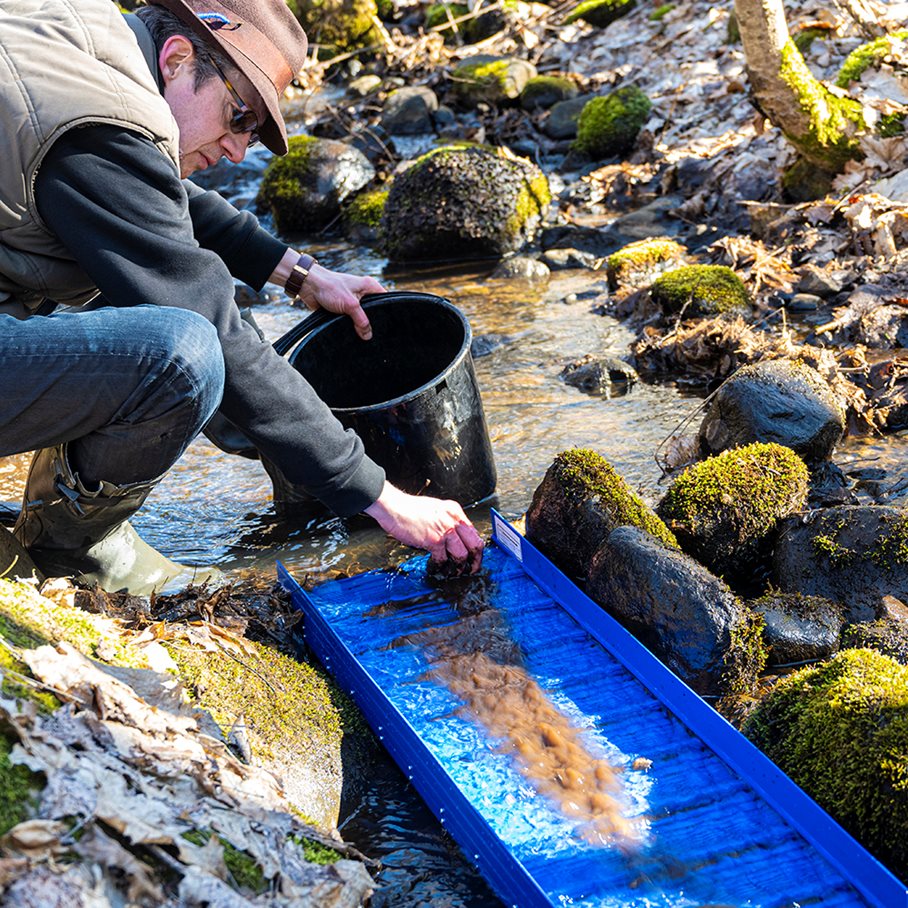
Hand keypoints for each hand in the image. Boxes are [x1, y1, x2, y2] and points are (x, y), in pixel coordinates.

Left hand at [297, 264, 383, 340]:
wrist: (309, 286)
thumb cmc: (329, 287)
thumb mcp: (350, 304)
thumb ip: (361, 320)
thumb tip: (368, 335)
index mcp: (369, 287)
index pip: (386, 300)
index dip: (388, 313)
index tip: (388, 327)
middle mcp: (364, 293)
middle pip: (375, 311)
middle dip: (373, 322)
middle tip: (374, 334)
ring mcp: (354, 302)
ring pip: (363, 318)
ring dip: (360, 326)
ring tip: (363, 335)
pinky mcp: (345, 309)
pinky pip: (352, 321)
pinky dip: (352, 327)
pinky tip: (353, 334)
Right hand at [365, 483, 483, 573]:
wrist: (393, 506)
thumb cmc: (410, 509)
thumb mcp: (436, 510)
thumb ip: (448, 522)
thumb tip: (455, 539)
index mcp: (455, 511)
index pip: (474, 533)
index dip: (475, 549)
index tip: (473, 558)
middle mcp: (453, 520)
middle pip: (475, 545)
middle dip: (475, 561)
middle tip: (470, 570)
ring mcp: (445, 530)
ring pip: (462, 555)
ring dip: (457, 567)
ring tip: (451, 572)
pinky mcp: (433, 540)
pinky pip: (442, 559)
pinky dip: (439, 566)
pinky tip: (434, 567)